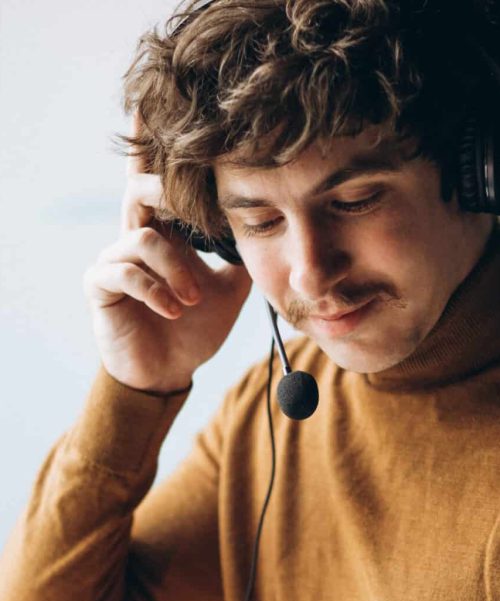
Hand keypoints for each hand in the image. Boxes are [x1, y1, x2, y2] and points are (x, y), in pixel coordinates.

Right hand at [83, 111, 251, 392]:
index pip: (157, 177)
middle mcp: (135, 235)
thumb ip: (241, 251)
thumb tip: (271, 219)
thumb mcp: (230, 285)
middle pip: (141, 187)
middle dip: (170, 195)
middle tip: (198, 220)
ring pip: (144, 238)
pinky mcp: (100, 285)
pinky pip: (125, 272)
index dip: (152, 140)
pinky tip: (175, 310)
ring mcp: (114, 258)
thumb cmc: (194, 329)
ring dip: (177, 270)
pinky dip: (157, 290)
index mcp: (164, 230)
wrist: (167, 373)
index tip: (153, 100)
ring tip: (193, 300)